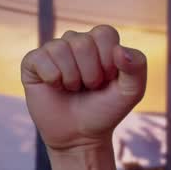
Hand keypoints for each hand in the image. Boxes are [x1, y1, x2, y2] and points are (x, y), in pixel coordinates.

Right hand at [20, 25, 147, 154]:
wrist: (80, 136)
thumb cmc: (106, 110)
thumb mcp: (131, 92)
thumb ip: (137, 67)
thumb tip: (119, 50)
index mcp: (100, 42)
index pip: (104, 33)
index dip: (108, 60)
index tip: (108, 79)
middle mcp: (76, 41)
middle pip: (82, 42)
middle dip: (90, 73)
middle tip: (89, 87)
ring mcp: (53, 50)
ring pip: (60, 48)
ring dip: (71, 77)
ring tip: (73, 88)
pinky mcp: (33, 62)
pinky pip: (40, 58)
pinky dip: (52, 78)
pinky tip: (55, 87)